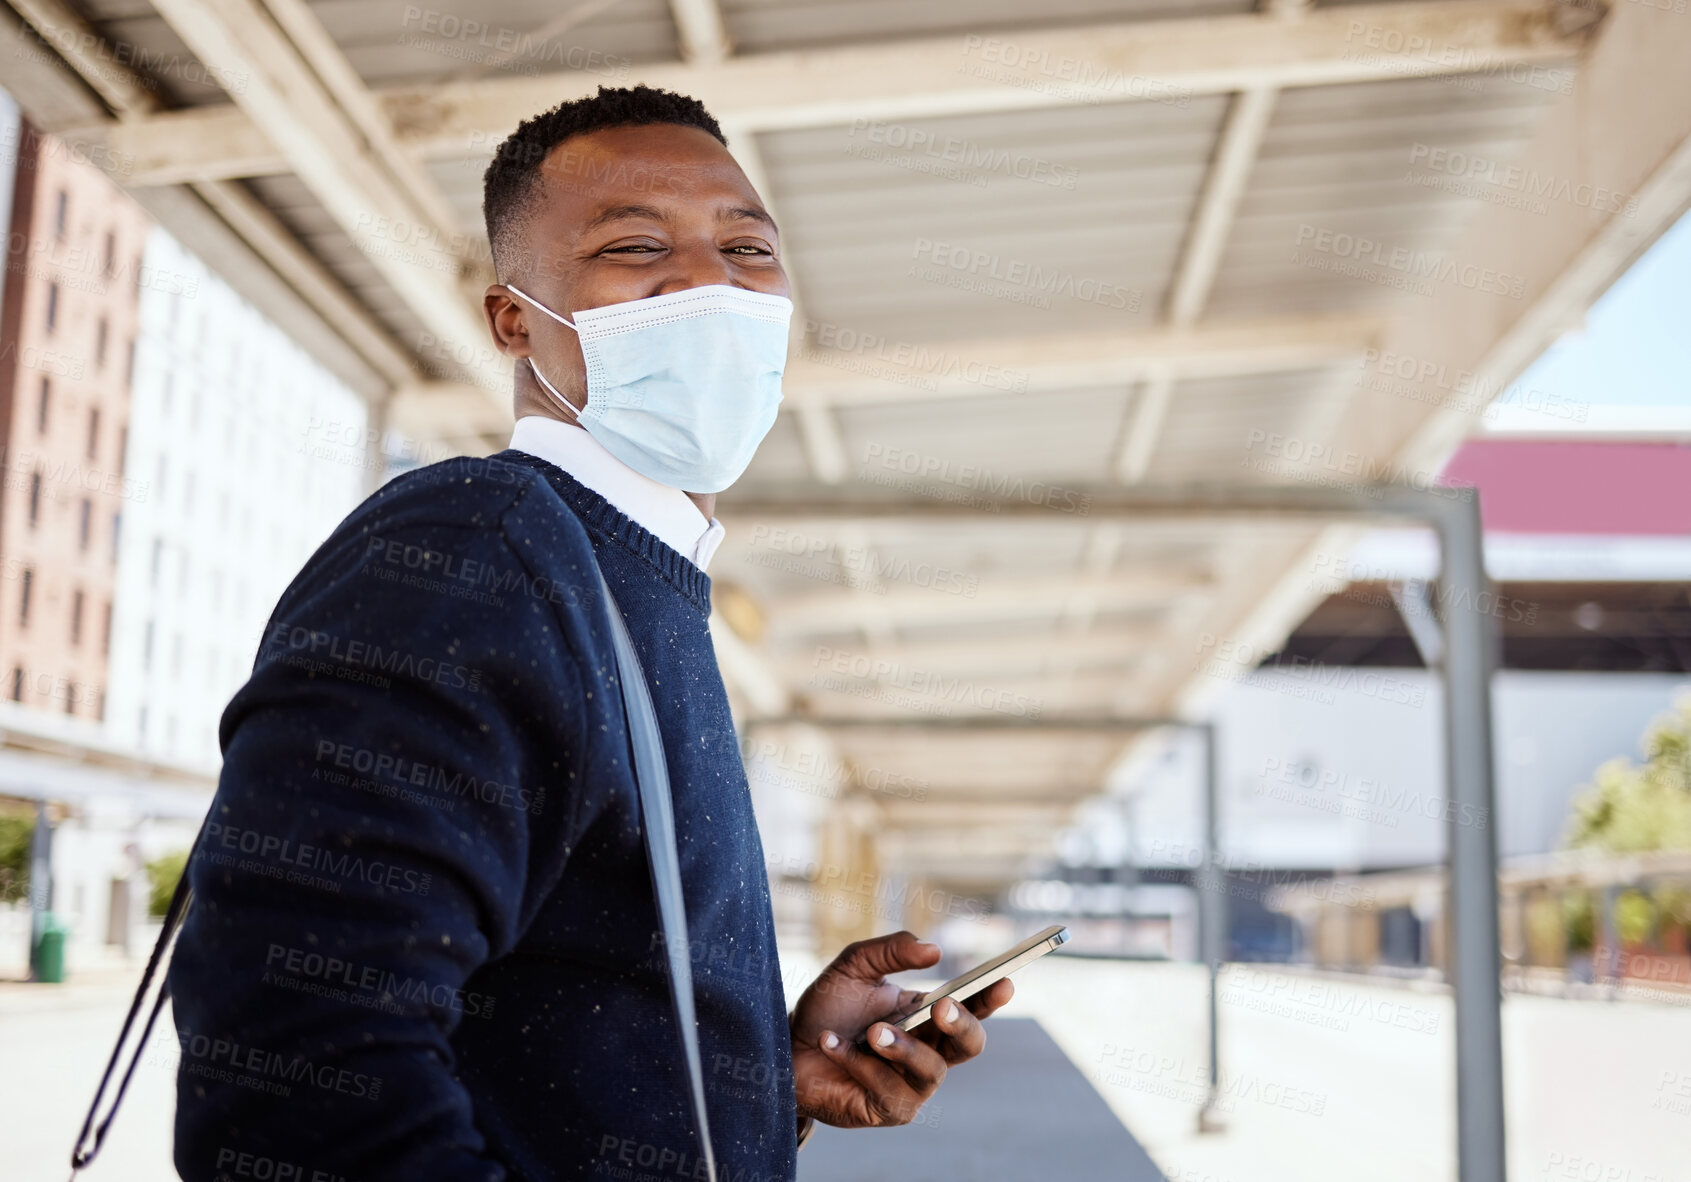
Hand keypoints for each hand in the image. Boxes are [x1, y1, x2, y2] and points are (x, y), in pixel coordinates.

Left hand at [788, 930, 1014, 1128]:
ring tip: (873, 1032)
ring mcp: (912, 1085)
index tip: (1003, 980)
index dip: (991, 997)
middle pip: (970, 1045)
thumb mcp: (855, 966)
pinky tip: (832, 1043)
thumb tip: (934, 950)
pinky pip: (888, 1089)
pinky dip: (859, 1062)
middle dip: (962, 1025)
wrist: (787, 1048)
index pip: (971, 1007)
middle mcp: (928, 1050)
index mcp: (927, 1015)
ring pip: (931, 1071)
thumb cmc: (827, 1009)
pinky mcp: (889, 1109)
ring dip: (902, 1047)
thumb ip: (891, 951)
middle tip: (941, 1007)